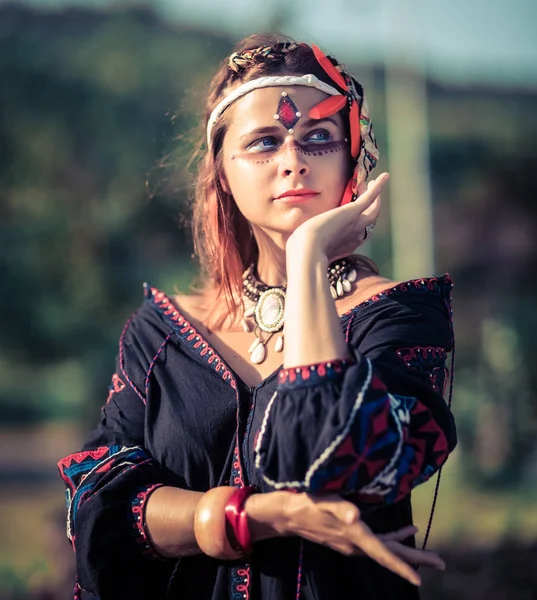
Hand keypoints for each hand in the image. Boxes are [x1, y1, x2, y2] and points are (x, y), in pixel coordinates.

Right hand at [247, 490, 443, 586]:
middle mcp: (354, 542)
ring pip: (385, 549)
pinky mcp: (348, 535)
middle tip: (441, 563)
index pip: (382, 552)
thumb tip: (357, 515)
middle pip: (390, 554)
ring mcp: (351, 541)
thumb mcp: (321, 500)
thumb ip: (339, 508)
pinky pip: (376, 540)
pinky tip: (404, 530)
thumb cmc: (303, 502)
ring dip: (407, 550)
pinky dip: (392, 537)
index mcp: (353, 534)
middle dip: (415, 559)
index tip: (421, 578)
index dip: (402, 565)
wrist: (285, 513)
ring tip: (428, 553)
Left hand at [286, 173, 387, 261]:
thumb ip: (305, 246)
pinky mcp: (353, 213)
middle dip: (368, 207)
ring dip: (374, 197)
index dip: (356, 220)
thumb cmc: (303, 251)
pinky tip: (385, 175)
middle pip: (368, 221)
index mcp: (344, 246)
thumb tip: (294, 246)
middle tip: (364, 191)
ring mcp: (356, 225)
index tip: (349, 208)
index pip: (356, 233)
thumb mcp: (307, 247)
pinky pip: (370, 198)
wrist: (307, 251)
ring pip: (373, 210)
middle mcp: (354, 238)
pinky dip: (378, 187)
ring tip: (372, 182)